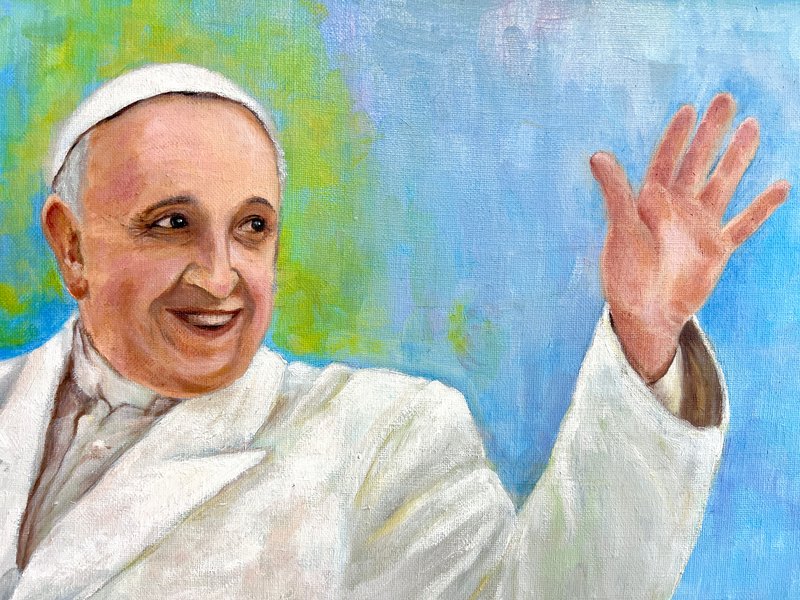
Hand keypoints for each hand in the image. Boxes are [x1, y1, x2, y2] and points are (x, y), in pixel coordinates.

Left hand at [590, 93, 789, 382]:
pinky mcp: (717, 249)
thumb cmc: (627, 274)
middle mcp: (677, 210)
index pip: (666, 161)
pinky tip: (781, 186)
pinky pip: (744, 224)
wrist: (646, 313)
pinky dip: (761, 207)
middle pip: (697, 163)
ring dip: (737, 157)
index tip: (688, 109)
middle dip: (711, 132)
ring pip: (723, 184)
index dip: (676, 136)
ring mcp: (699, 227)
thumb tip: (598, 154)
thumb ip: (616, 192)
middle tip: (725, 99)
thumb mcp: (622, 229)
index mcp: (651, 203)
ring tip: (753, 126)